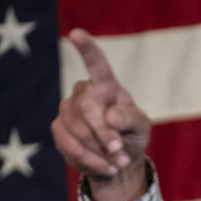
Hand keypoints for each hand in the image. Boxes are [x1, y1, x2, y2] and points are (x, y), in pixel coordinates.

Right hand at [51, 29, 151, 200]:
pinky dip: (92, 160)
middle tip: (120, 152)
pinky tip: (106, 166)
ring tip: (118, 161)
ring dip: (101, 151)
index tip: (75, 33)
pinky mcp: (59, 129)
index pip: (96, 64)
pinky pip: (71, 146)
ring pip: (79, 131)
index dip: (87, 49)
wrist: (118, 161)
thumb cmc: (132, 136)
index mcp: (106, 85)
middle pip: (88, 109)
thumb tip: (110, 116)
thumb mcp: (141, 127)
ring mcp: (67, 109)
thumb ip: (131, 119)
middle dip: (105, 134)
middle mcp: (83, 92)